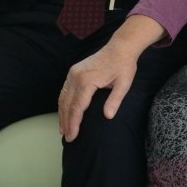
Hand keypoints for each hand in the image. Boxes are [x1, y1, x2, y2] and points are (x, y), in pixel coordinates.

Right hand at [57, 14, 163, 140]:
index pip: (77, 107)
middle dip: (66, 122)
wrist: (120, 48)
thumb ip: (115, 100)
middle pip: (67, 104)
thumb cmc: (123, 66)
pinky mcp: (73, 72)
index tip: (73, 136)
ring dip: (62, 114)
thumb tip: (108, 116)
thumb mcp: (124, 84)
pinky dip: (63, 104)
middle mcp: (76, 77)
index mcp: (87, 80)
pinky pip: (64, 91)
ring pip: (63, 98)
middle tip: (68, 138)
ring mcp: (72, 73)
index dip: (74, 123)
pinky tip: (64, 113)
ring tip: (63, 130)